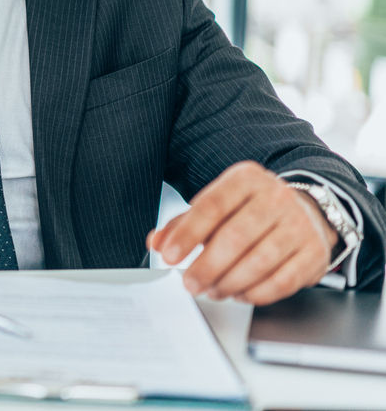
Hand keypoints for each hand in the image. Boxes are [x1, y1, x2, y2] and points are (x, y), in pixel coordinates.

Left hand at [147, 161, 337, 304]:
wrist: (309, 211)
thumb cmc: (251, 210)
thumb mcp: (217, 205)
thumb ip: (184, 223)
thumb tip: (157, 242)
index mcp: (246, 179)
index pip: (211, 206)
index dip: (187, 234)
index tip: (168, 256)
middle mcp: (276, 197)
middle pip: (235, 237)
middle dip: (207, 266)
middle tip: (190, 283)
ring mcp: (300, 225)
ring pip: (259, 261)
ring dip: (229, 282)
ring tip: (212, 290)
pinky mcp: (315, 253)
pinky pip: (282, 281)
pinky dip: (256, 293)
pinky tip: (239, 293)